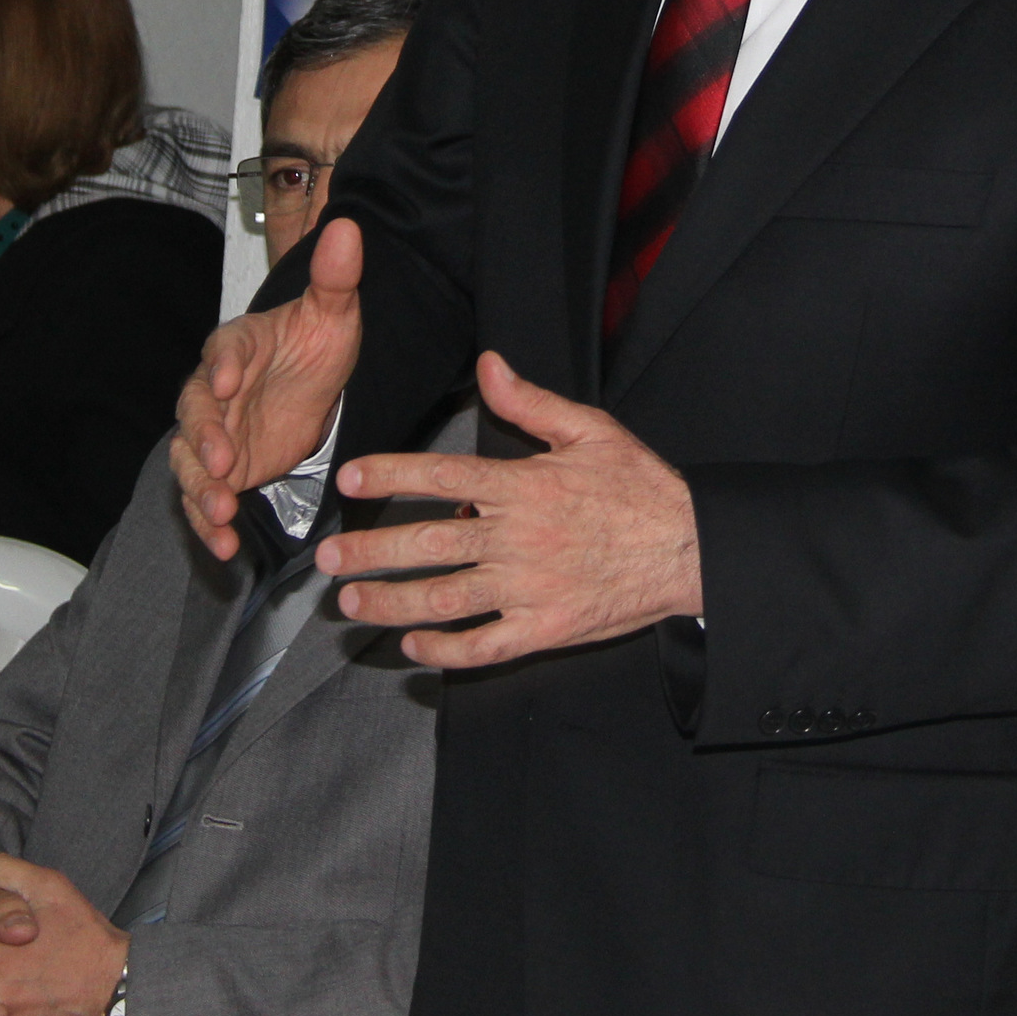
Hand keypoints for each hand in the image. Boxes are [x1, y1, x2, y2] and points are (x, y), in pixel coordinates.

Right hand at [171, 217, 361, 559]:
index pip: (223, 349)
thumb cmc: (317, 347)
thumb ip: (336, 277)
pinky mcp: (222, 472)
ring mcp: (214, 435)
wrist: (316, 388)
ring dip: (201, 489)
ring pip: (190, 461)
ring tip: (222, 512)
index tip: (228, 380)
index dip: (223, 364)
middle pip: (195, 411)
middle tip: (224, 461)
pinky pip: (205, 498)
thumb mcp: (336, 314)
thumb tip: (346, 226)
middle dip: (204, 438)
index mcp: (239, 345)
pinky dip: (209, 523)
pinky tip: (226, 546)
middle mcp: (215, 390)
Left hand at [314, 349, 702, 667]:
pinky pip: (485, 646)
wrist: (689, 548)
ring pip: (446, 599)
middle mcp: (518, 538)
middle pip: (429, 543)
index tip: (351, 478)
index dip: (392, 474)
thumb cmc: (640, 487)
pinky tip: (414, 647)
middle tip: (327, 558)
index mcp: (524, 486)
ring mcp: (530, 589)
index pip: (443, 476)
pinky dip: (446, 650)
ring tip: (352, 604)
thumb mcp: (590, 430)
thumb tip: (488, 366)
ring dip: (392, 603)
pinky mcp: (546, 630)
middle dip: (371, 551)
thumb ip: (531, 402)